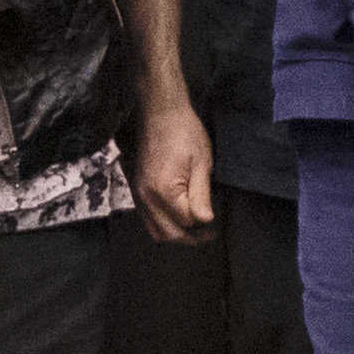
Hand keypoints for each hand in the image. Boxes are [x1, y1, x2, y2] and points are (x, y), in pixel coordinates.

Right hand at [136, 97, 216, 243]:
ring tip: (195, 229)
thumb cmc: (185, 134)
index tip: (216, 223)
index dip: (204, 225)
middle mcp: (146, 197)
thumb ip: (201, 195)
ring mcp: (138, 195)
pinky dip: (163, 224)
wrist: (160, 114)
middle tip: (208, 234)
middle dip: (189, 238)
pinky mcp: (136, 191)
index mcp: (164, 191)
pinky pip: (148, 218)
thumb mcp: (201, 164)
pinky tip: (178, 217)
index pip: (186, 222)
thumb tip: (206, 221)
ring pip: (155, 230)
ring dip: (175, 234)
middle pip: (167, 234)